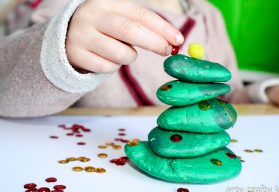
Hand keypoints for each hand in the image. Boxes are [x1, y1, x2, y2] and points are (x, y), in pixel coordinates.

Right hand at [66, 0, 183, 73]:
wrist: (68, 36)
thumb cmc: (105, 28)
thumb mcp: (121, 19)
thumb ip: (144, 27)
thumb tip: (173, 42)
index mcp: (108, 3)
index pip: (141, 15)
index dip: (163, 28)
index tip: (179, 40)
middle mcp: (93, 16)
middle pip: (131, 32)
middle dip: (155, 43)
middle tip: (167, 51)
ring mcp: (82, 35)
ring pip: (121, 54)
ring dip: (129, 57)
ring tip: (121, 51)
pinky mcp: (76, 54)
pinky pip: (107, 68)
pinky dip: (112, 66)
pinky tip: (104, 57)